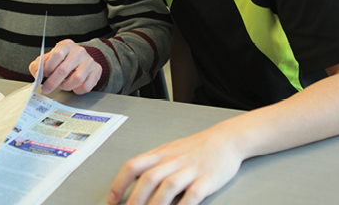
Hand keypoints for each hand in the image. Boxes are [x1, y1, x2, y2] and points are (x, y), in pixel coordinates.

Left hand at [28, 39, 101, 94]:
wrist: (78, 60)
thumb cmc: (61, 61)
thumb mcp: (47, 60)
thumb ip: (38, 66)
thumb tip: (37, 74)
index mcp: (66, 45)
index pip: (57, 54)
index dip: (49, 66)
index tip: (45, 74)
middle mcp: (79, 51)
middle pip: (65, 69)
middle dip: (53, 82)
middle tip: (47, 88)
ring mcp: (89, 61)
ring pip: (77, 78)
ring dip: (66, 86)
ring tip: (62, 85)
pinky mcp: (96, 70)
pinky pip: (87, 86)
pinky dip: (78, 90)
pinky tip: (74, 87)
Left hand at [108, 125, 243, 204]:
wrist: (226, 139)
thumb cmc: (197, 147)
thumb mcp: (170, 149)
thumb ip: (153, 163)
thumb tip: (132, 178)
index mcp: (161, 153)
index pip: (134, 165)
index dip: (120, 182)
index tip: (112, 199)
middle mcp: (173, 160)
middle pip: (148, 178)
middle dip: (135, 199)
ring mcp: (190, 169)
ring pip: (168, 187)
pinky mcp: (207, 179)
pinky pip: (193, 195)